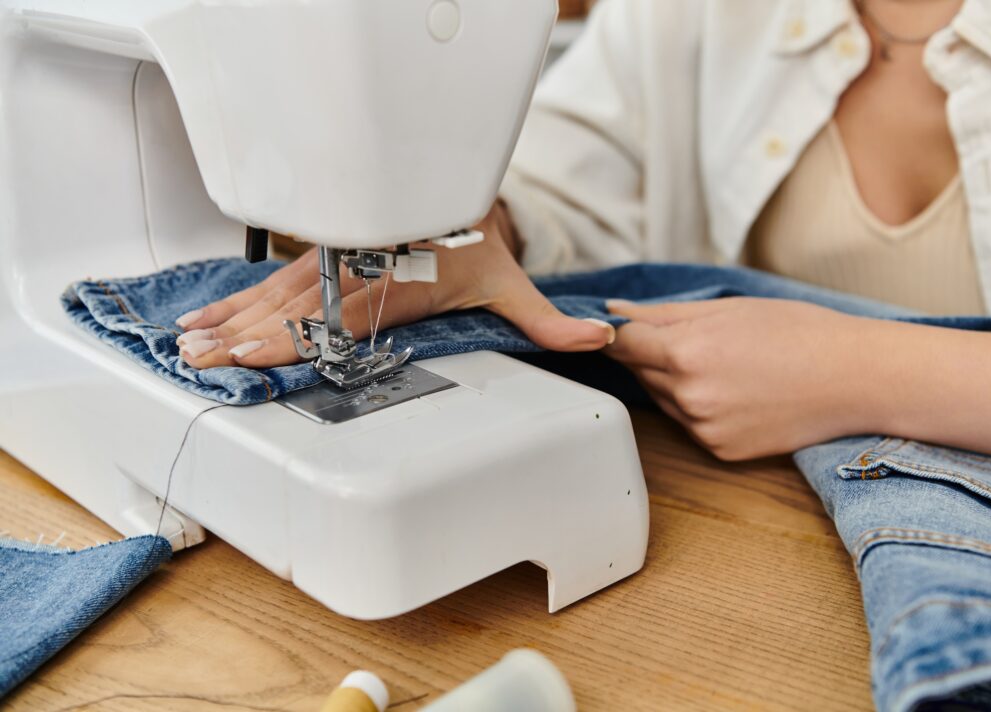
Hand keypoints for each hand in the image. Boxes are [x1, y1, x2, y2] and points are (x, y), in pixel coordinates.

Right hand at [175, 202, 614, 367]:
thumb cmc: (474, 240)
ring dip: (233, 319)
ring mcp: (335, 264)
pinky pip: (274, 282)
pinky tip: (209, 317)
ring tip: (192, 344)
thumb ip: (548, 320)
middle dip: (248, 335)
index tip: (256, 353)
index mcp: (399, 284)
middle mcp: (359, 272)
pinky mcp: (322, 259)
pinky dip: (238, 301)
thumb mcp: (511, 281)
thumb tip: (597, 337)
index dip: (295, 337)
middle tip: (205, 359)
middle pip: (297, 309)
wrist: (453, 187)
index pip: (340, 318)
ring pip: (277, 295)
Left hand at [605, 298, 876, 459]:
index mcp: (686, 352)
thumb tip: (613, 312)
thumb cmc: (796, 332)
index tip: (631, 329)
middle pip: (641, 373)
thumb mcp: (727, 309)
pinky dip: (701, 409)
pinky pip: (691, 425)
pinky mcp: (720, 451)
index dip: (624, 334)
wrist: (854, 378)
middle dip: (656, 356)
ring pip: (665, 401)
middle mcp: (689, 395)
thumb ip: (661, 314)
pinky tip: (737, 392)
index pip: (623, 344)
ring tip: (726, 365)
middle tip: (700, 341)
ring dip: (677, 383)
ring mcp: (704, 428)